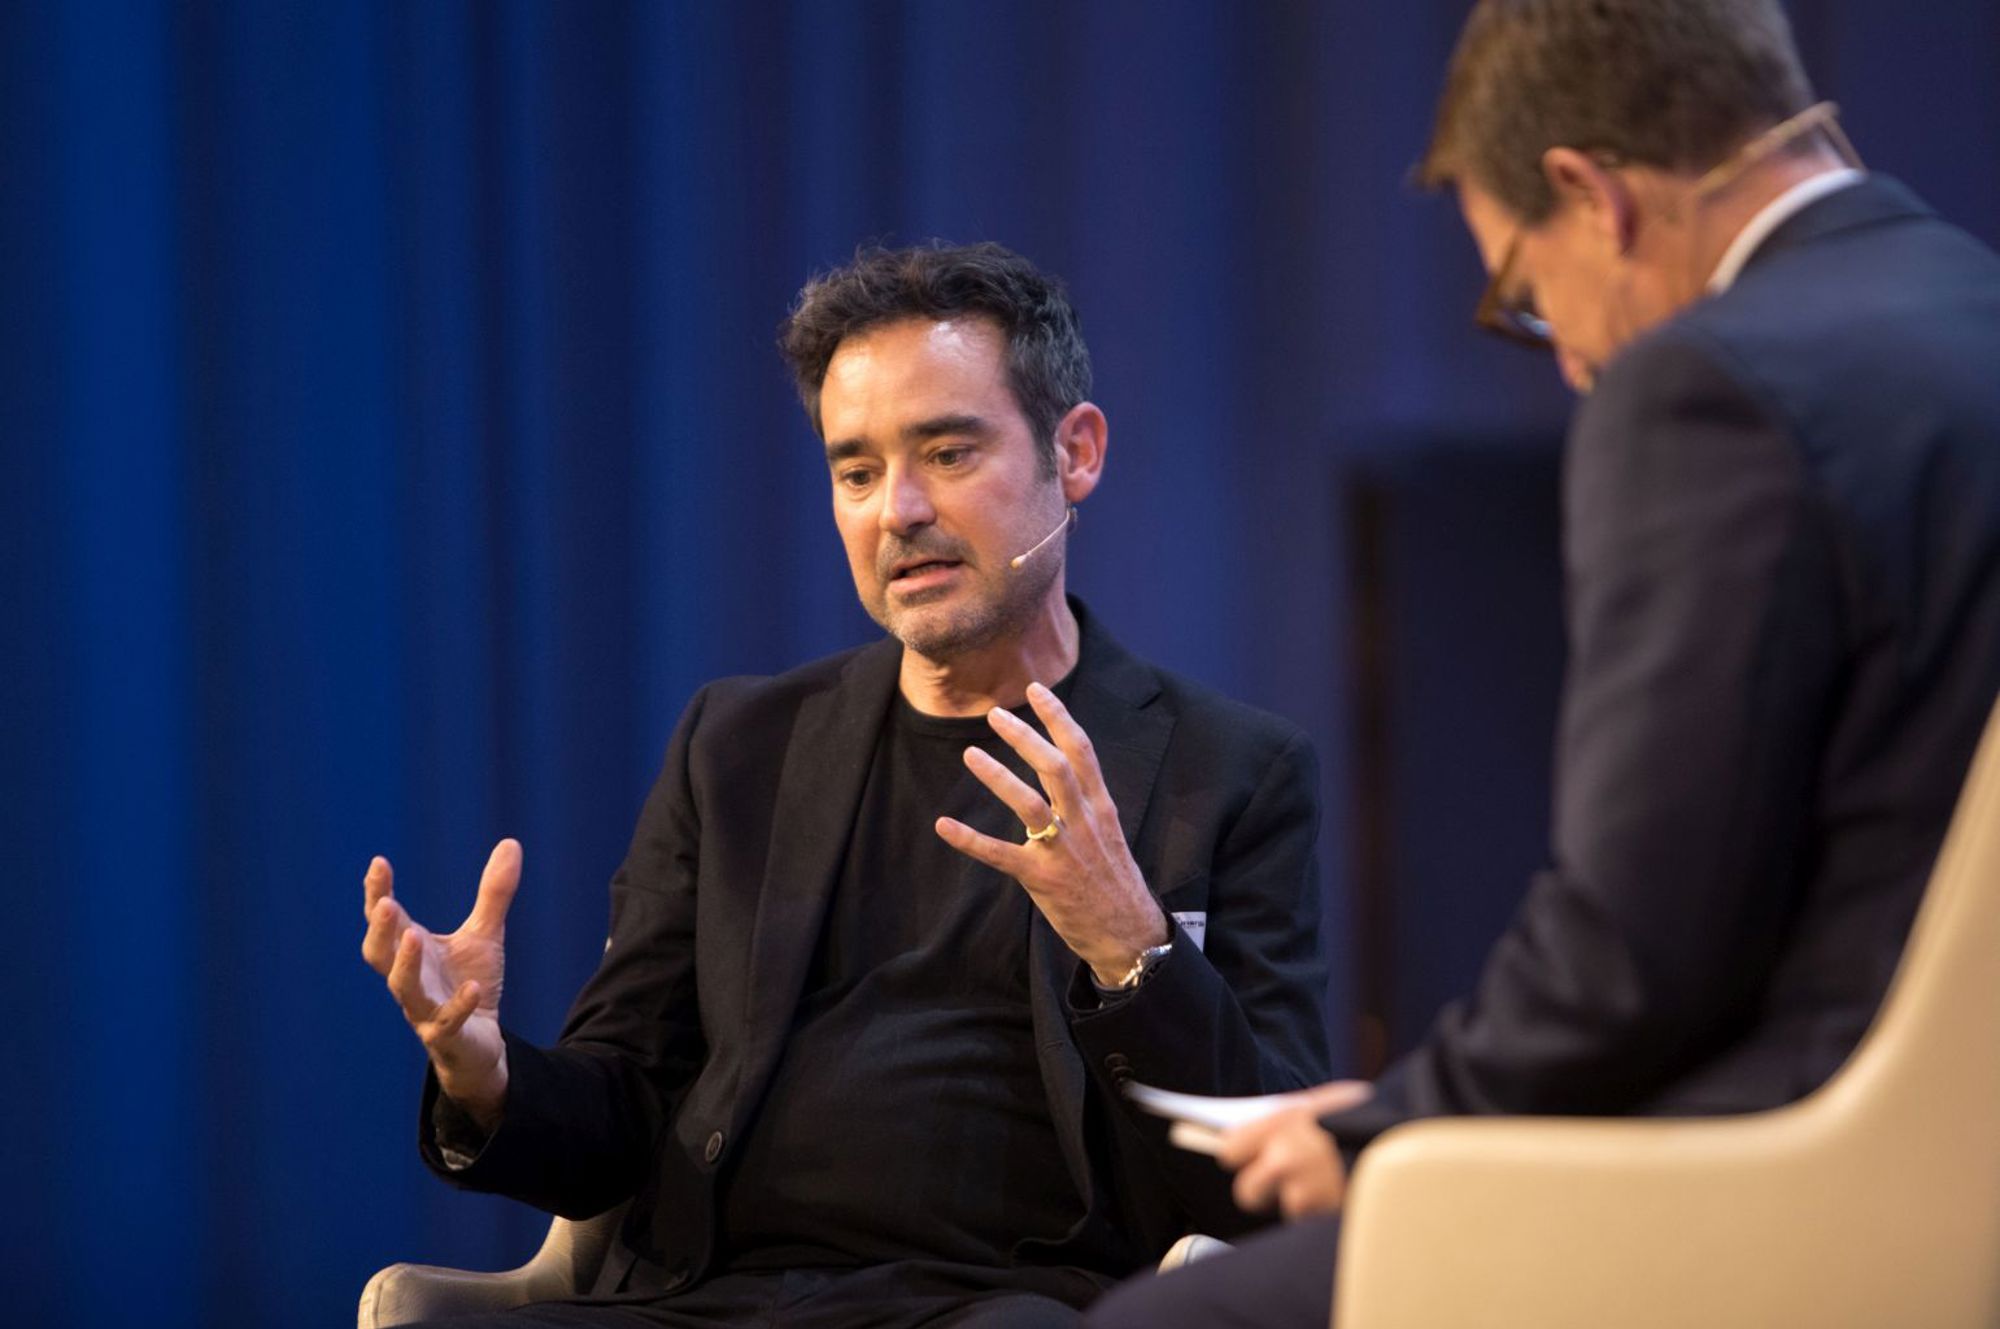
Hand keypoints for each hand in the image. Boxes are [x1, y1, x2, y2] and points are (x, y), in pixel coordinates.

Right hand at [360, 839, 519, 1129]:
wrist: (480, 1043)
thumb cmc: (470, 982)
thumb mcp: (485, 934)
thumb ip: (494, 893)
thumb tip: (511, 843)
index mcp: (411, 951)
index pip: (386, 920)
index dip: (378, 893)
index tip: (379, 862)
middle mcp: (409, 978)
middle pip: (380, 955)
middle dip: (380, 929)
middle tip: (384, 903)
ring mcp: (424, 1009)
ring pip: (404, 989)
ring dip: (406, 964)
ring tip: (414, 937)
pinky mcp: (446, 1035)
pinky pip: (447, 1022)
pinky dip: (457, 1004)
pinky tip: (471, 986)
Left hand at [936, 682, 1168, 984]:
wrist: (1129, 934)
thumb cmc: (1114, 882)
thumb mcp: (1108, 834)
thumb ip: (1084, 805)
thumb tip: (1059, 775)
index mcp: (1101, 808)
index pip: (1082, 751)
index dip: (1059, 717)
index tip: (1037, 690)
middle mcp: (1085, 823)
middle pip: (1055, 767)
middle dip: (1025, 736)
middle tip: (995, 714)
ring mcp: (1064, 851)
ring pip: (1030, 803)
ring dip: (999, 776)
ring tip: (971, 754)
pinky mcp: (1043, 879)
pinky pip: (1001, 855)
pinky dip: (971, 839)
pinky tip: (944, 825)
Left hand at [1218, 1080, 1373, 1218]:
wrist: (1419, 1135)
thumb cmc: (1371, 1114)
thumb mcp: (1328, 1102)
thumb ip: (1288, 1117)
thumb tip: (1247, 1133)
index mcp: (1285, 1121)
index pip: (1230, 1150)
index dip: (1241, 1156)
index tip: (1245, 1158)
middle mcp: (1290, 1156)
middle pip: (1247, 1192)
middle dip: (1263, 1190)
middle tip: (1285, 1182)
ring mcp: (1311, 1190)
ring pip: (1287, 1210)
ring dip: (1305, 1204)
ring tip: (1329, 1186)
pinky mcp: (1331, 1217)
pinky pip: (1316, 1224)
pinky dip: (1327, 1216)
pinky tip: (1345, 1197)